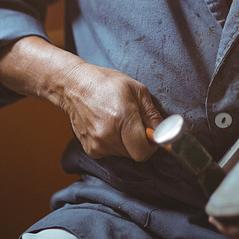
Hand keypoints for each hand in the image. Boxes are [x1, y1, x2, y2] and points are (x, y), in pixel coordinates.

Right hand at [0, 36, 162, 162]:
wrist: (73, 86)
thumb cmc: (106, 83)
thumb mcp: (136, 89)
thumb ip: (152, 114)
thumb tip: (165, 132)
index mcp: (122, 118)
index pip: (143, 151)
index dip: (152, 145)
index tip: (153, 136)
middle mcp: (107, 135)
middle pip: (135, 154)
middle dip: (140, 142)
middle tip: (135, 123)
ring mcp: (96, 144)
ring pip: (123, 154)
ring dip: (127, 142)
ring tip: (119, 121)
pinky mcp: (90, 150)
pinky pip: (111, 153)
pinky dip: (114, 143)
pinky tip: (108, 126)